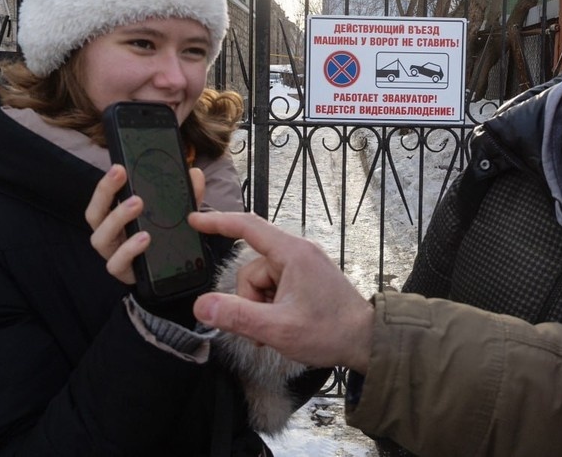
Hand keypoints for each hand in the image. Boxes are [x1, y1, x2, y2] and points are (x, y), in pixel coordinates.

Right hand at [85, 164, 205, 283]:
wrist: (169, 271)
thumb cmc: (163, 236)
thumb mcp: (175, 213)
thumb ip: (183, 195)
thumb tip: (195, 174)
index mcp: (115, 215)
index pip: (102, 197)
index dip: (106, 183)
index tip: (119, 167)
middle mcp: (108, 233)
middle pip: (94, 214)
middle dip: (106, 194)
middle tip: (124, 177)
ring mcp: (112, 253)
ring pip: (101, 238)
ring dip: (117, 219)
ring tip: (137, 205)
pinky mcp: (121, 272)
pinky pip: (116, 263)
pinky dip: (129, 249)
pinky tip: (145, 239)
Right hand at [190, 212, 373, 372]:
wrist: (367, 341)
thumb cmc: (331, 332)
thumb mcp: (277, 328)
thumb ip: (237, 316)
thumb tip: (202, 306)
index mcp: (292, 254)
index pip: (247, 227)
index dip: (218, 222)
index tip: (194, 220)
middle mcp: (297, 253)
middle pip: (251, 269)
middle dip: (249, 300)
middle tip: (262, 329)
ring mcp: (303, 266)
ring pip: (261, 282)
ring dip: (260, 308)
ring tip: (276, 331)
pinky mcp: (306, 279)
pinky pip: (275, 287)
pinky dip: (271, 308)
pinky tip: (282, 326)